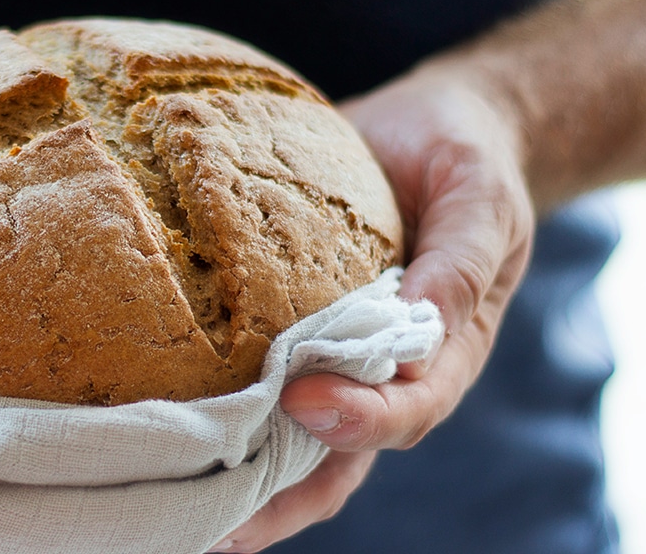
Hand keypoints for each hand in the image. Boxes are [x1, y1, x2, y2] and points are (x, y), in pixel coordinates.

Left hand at [212, 63, 534, 551]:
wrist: (437, 131)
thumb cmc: (466, 162)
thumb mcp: (482, 199)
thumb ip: (460, 261)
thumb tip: (422, 321)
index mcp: (447, 348)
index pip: (408, 407)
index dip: (360, 417)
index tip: (302, 399)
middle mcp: (387, 371)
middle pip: (340, 457)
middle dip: (280, 497)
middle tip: (215, 524)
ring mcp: (337, 358)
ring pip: (292, 441)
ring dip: (240, 482)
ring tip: (174, 510)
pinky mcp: (292, 327)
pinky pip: (257, 381)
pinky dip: (220, 415)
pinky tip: (163, 435)